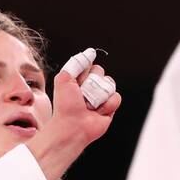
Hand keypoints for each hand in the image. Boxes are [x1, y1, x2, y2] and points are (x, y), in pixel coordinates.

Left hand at [27, 62, 121, 179]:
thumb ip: (75, 63)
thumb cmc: (65, 106)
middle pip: (101, 73)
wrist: (72, 127)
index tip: (76, 85)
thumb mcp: (64, 80)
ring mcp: (100, 97)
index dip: (84, 74)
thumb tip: (91, 52)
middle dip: (92, 84)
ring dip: (99, 96)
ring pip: (110, 84)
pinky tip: (97, 113)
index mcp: (78, 80)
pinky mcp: (109, 107)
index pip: (90, 66)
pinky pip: (116, 97)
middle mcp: (90, 87)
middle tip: (82, 97)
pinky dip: (107, 105)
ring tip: (89, 106)